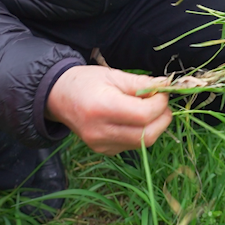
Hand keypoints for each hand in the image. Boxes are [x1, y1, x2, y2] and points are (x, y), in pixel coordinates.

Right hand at [46, 66, 172, 155]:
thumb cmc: (85, 81)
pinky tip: (134, 119)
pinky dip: (141, 132)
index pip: (144, 115)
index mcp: (102, 108)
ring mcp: (101, 144)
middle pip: (147, 135)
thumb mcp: (113, 74)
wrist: (58, 97)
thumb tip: (166, 85)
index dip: (160, 104)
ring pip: (143, 143)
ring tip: (148, 108)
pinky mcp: (104, 150)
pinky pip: (132, 145)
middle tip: (160, 102)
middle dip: (162, 118)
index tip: (161, 91)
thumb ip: (141, 83)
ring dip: (154, 126)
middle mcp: (100, 131)